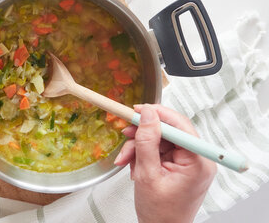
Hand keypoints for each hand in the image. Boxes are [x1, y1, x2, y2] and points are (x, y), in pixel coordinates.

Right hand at [114, 104, 215, 222]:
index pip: (180, 125)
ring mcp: (187, 162)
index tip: (137, 110)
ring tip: (125, 160)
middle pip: (167, 131)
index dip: (157, 114)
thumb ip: (147, 141)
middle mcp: (197, 158)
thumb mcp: (148, 174)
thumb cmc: (160, 213)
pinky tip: (134, 166)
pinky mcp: (178, 165)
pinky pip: (158, 149)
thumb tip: (147, 114)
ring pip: (159, 139)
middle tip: (125, 134)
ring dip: (138, 147)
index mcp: (198, 161)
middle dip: (143, 135)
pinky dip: (142, 155)